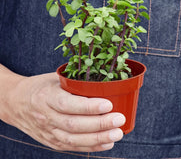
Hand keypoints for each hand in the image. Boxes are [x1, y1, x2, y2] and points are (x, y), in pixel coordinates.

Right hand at [3, 72, 125, 151]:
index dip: (89, 106)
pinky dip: (91, 146)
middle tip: (119, 119)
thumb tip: (100, 82)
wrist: (16, 102)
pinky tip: (106, 143)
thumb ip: (74, 82)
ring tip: (117, 134)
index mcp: (46, 97)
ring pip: (74, 139)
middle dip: (99, 124)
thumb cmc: (40, 87)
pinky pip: (72, 146)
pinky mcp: (51, 141)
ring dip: (98, 138)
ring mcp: (48, 132)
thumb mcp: (54, 79)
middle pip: (74, 125)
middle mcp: (46, 117)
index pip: (68, 104)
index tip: (108, 104)